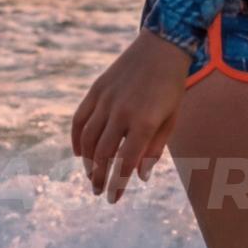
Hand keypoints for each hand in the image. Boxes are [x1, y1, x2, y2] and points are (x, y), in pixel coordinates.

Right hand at [71, 31, 193, 201]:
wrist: (161, 48)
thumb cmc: (170, 88)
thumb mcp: (170, 119)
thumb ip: (155, 149)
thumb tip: (141, 177)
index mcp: (145, 122)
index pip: (127, 162)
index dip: (119, 184)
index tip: (113, 199)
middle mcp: (122, 112)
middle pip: (104, 154)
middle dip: (99, 177)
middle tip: (98, 192)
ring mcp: (106, 100)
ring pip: (88, 139)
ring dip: (87, 161)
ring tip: (91, 175)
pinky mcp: (96, 90)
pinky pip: (80, 119)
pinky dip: (77, 138)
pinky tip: (79, 153)